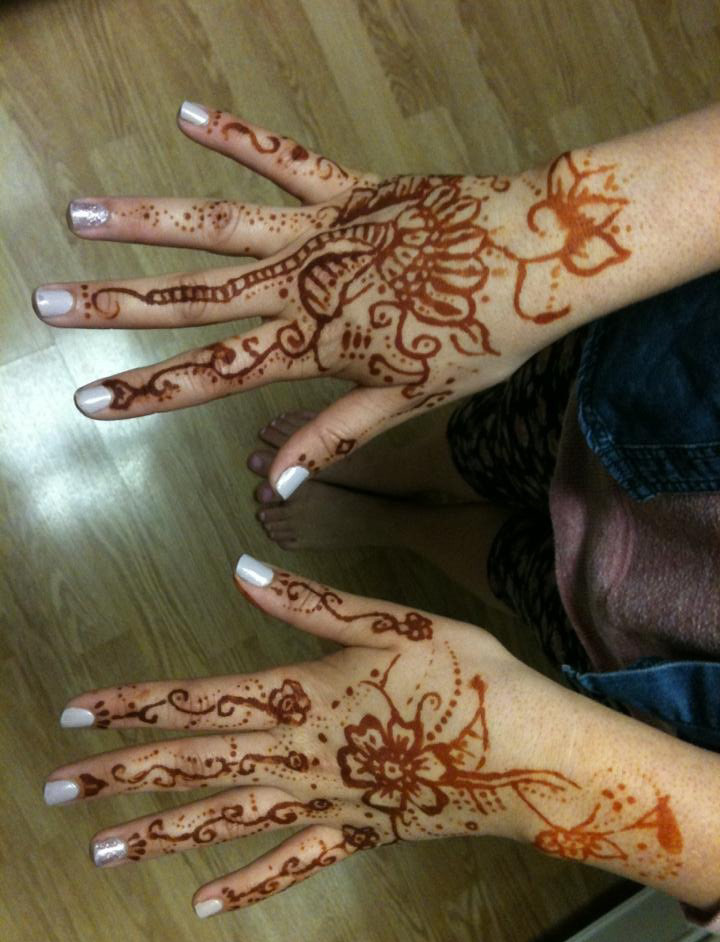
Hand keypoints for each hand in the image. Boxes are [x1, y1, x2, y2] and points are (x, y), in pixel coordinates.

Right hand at [33, 101, 631, 496]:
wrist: (538, 259)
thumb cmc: (480, 335)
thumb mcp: (408, 400)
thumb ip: (334, 434)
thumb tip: (273, 478)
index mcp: (315, 344)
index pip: (214, 375)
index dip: (148, 391)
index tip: (88, 400)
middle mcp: (303, 284)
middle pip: (194, 298)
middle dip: (115, 305)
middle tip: (47, 302)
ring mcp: (323, 231)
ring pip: (220, 226)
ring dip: (148, 221)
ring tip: (82, 214)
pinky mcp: (351, 189)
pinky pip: (285, 159)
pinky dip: (237, 135)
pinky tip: (186, 113)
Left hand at [45, 558, 686, 916]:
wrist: (528, 754)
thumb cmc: (464, 676)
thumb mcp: (390, 621)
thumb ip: (309, 602)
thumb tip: (242, 569)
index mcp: (303, 694)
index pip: (202, 699)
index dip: (135, 704)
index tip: (77, 714)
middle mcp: (301, 755)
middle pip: (197, 765)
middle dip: (123, 774)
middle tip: (58, 789)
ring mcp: (326, 803)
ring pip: (228, 820)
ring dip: (162, 833)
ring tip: (105, 847)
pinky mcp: (356, 834)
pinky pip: (292, 867)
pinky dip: (248, 886)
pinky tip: (206, 904)